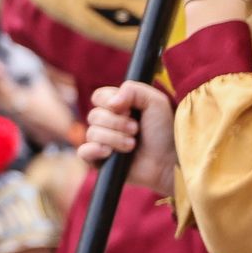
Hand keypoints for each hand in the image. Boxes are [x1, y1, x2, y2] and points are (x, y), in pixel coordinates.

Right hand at [83, 79, 173, 194]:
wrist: (168, 162)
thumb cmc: (164, 132)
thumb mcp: (156, 102)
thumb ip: (133, 90)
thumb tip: (111, 103)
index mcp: (118, 107)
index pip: (98, 96)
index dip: (110, 102)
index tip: (128, 109)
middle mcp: (108, 123)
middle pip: (94, 115)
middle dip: (116, 123)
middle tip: (136, 130)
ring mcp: (102, 142)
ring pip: (92, 133)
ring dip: (115, 139)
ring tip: (132, 145)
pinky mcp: (99, 160)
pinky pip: (83, 151)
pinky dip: (94, 150)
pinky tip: (109, 153)